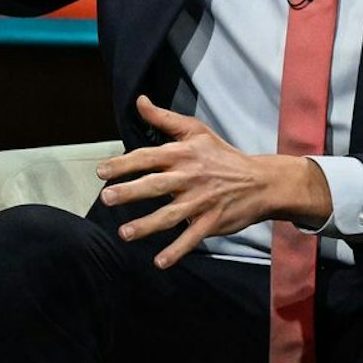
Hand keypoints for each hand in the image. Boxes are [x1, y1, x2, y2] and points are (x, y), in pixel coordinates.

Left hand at [94, 95, 331, 268]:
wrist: (261, 181)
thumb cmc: (221, 155)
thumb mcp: (195, 131)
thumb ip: (164, 118)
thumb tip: (140, 101)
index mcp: (183, 153)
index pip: (148, 157)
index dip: (124, 164)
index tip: (101, 172)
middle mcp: (190, 176)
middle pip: (156, 184)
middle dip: (131, 192)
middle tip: (107, 198)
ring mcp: (202, 201)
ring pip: (171, 214)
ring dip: (147, 225)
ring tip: (124, 233)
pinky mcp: (212, 221)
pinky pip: (192, 237)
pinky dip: (177, 250)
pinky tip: (159, 262)